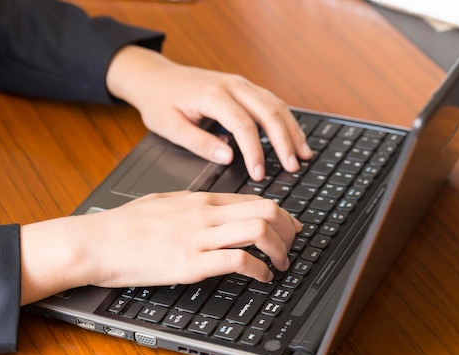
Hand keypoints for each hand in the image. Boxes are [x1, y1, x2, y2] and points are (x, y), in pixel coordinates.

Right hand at [20, 192, 301, 304]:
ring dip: (279, 250)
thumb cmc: (124, 225)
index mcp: (200, 199)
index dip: (281, 215)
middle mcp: (205, 214)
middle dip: (288, 229)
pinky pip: (238, 261)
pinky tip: (261, 278)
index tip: (289, 228)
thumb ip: (193, 206)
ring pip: (258, 231)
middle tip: (292, 246)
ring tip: (280, 265)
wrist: (95, 241)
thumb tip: (215, 211)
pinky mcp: (190, 264)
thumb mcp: (164, 203)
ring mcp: (198, 237)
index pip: (254, 199)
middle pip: (266, 210)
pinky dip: (259, 270)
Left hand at [106, 45, 312, 180]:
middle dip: (284, 141)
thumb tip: (227, 157)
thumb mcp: (170, 127)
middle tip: (293, 166)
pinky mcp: (243, 86)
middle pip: (268, 112)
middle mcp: (232, 85)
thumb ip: (199, 142)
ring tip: (303, 154)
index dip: (255, 152)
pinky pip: (271, 101)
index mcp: (212, 95)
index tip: (260, 174)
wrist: (154, 76)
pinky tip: (294, 136)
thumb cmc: (160, 101)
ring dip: (292, 130)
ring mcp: (240, 83)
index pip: (243, 125)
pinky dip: (286, 120)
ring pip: (275, 104)